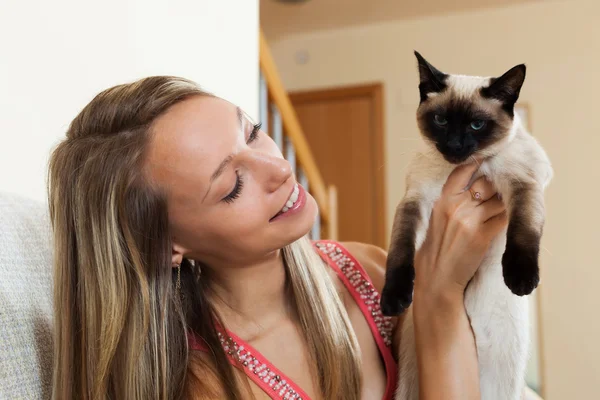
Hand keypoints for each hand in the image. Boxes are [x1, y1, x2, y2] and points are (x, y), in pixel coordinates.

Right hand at [414, 162, 507, 303]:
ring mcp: (470, 221)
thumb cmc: (435, 250)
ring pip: (498, 200)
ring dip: (503, 202)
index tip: (486, 162)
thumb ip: (451, 202)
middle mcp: (456, 207)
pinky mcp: (483, 236)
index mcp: (441, 201)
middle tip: (501, 188)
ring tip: (505, 205)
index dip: (477, 164)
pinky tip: (506, 220)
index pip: (462, 172)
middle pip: (485, 184)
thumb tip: (473, 190)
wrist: (436, 278)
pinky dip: (507, 218)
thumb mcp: (435, 220)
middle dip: (495, 186)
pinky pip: (503, 219)